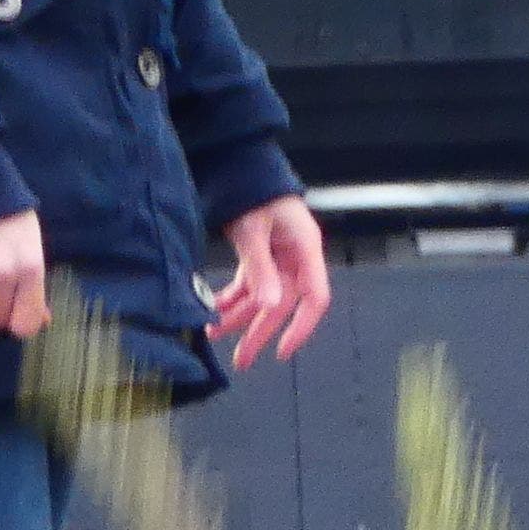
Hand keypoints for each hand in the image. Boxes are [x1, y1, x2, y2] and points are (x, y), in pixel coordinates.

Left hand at [211, 194, 331, 369]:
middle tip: (241, 360)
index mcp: (306, 251)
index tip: (282, 350)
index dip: (301, 327)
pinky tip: (215, 310)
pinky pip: (249, 286)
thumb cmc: (254, 194)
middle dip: (259, 332)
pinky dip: (233, 299)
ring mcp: (279, 260)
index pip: (314, 298)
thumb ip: (260, 268)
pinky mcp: (261, 257)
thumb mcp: (254, 230)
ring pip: (263, 298)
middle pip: (283, 304)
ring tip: (214, 333)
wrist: (241, 170)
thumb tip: (268, 306)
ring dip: (240, 317)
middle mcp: (296, 259)